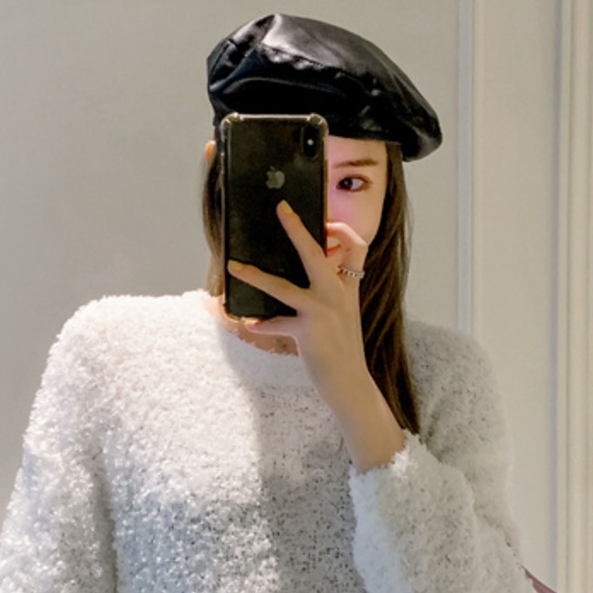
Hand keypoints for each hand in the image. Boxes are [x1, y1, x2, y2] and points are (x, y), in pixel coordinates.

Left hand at [228, 205, 369, 405]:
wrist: (351, 383)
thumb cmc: (343, 348)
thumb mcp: (345, 313)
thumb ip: (334, 290)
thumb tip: (313, 270)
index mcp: (348, 287)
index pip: (357, 246)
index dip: (343, 230)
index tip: (327, 223)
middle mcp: (337, 294)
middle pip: (317, 253)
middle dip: (297, 229)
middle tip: (282, 209)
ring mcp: (322, 312)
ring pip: (284, 287)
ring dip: (256, 276)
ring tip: (235, 267)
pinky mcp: (308, 332)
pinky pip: (277, 324)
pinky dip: (263, 323)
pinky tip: (248, 323)